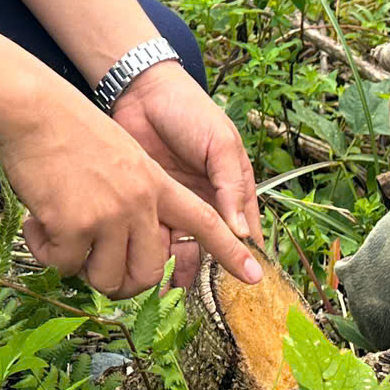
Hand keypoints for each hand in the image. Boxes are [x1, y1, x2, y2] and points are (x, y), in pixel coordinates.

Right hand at [0, 90, 261, 298]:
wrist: (36, 108)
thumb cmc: (71, 132)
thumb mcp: (124, 158)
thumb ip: (139, 198)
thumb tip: (136, 246)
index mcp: (157, 185)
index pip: (205, 221)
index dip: (230, 251)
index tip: (256, 276)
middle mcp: (141, 203)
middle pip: (145, 274)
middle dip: (118, 282)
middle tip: (92, 267)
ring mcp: (110, 215)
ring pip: (104, 277)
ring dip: (78, 266)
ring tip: (59, 234)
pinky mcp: (76, 225)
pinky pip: (64, 264)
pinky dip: (46, 250)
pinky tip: (38, 221)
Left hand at [108, 62, 258, 282]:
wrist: (141, 93)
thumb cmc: (189, 111)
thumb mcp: (220, 144)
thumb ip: (230, 187)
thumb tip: (241, 234)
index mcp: (233, 188)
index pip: (246, 232)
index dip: (246, 258)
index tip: (247, 285)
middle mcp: (208, 202)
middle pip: (213, 248)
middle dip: (210, 274)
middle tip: (203, 296)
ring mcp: (178, 206)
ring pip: (184, 249)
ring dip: (181, 269)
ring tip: (173, 288)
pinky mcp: (150, 206)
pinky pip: (156, 238)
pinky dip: (155, 256)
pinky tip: (151, 270)